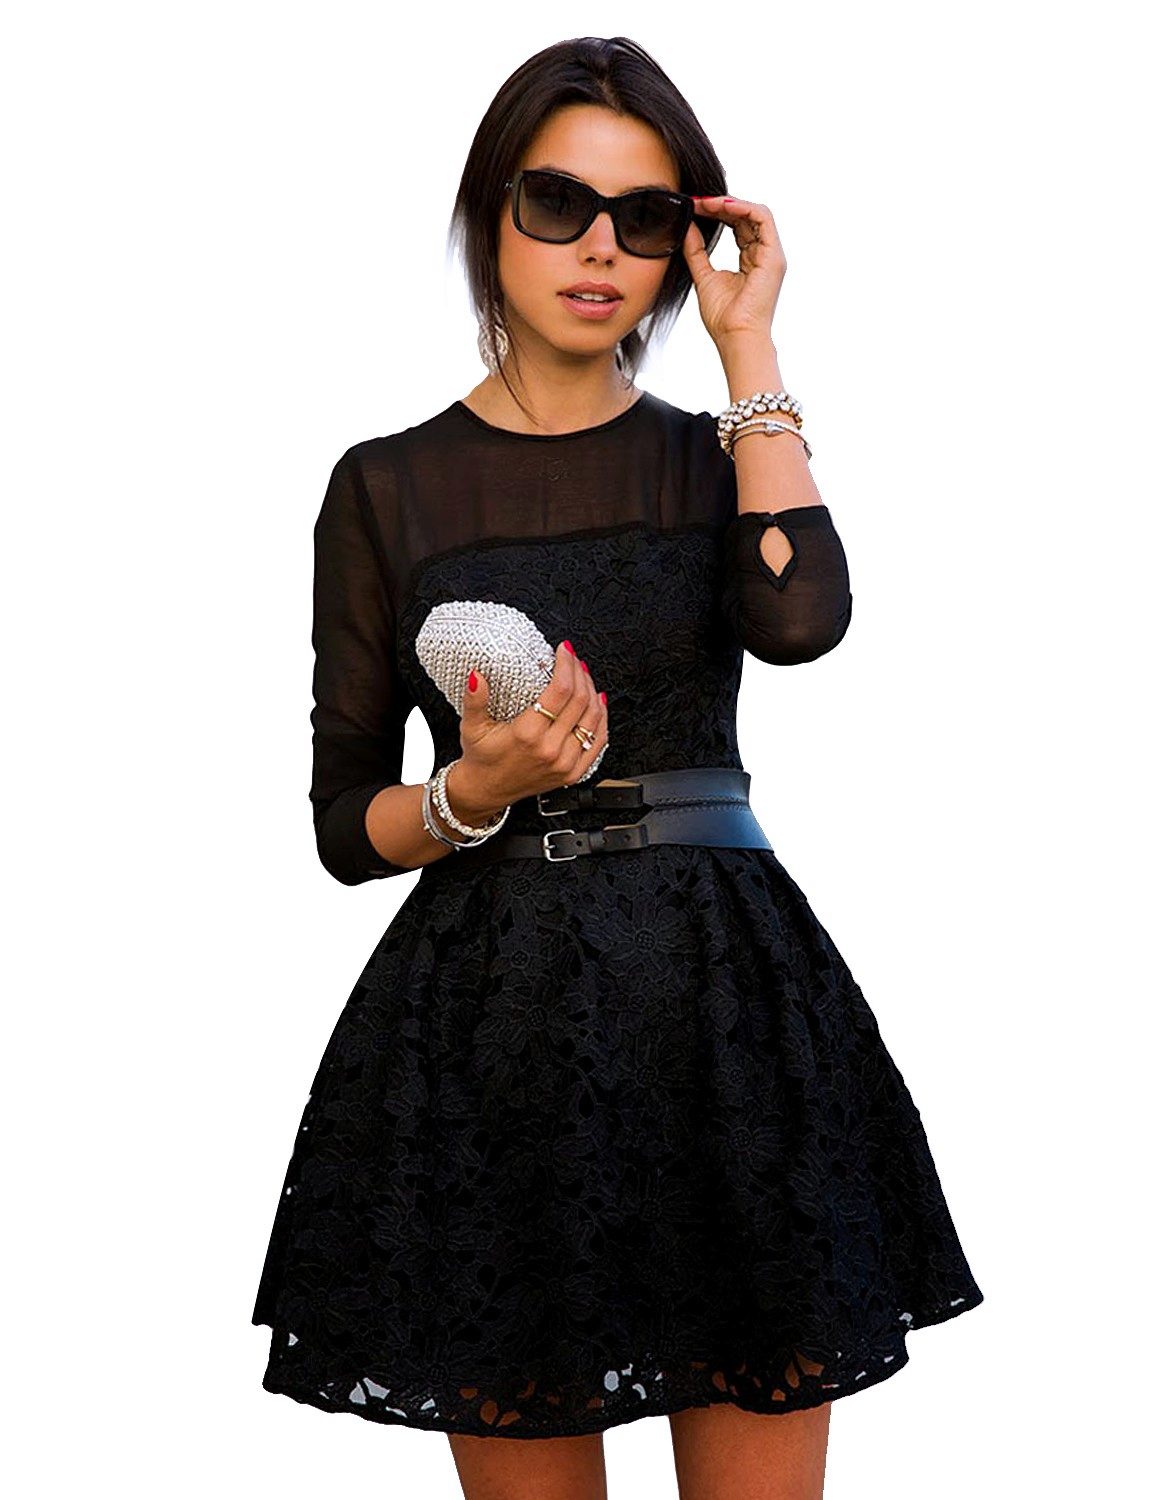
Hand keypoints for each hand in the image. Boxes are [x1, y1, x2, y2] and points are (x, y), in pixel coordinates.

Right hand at [455, 639, 608, 809]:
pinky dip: (602, 720)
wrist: (487, 790)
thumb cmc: (481, 758)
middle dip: (580, 673)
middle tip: (573, 659)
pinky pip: (598, 742)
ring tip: (584, 676)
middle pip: (580, 701)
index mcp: (527, 735)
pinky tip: (598, 703)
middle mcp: (550, 750)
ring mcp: (565, 763)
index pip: (560, 691)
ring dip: (592, 692)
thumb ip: (475, 700)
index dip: (566, 665)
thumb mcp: (471, 726)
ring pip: (593, 719)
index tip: (564, 650)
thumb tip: (477, 676)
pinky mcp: (574, 772)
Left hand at [681, 194, 785, 346]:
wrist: (736, 338)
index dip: (717, 213)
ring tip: (705, 203)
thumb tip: (687, 227)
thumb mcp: (704, 276)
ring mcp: (771, 255)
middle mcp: (764, 254)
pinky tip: (721, 206)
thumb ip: (696, 251)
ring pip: (755, 213)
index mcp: (750, 260)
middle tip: (696, 202)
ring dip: (729, 204)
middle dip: (720, 205)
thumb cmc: (723, 318)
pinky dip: (743, 208)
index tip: (694, 208)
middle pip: (745, 217)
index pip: (737, 225)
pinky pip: (763, 218)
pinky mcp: (774, 256)